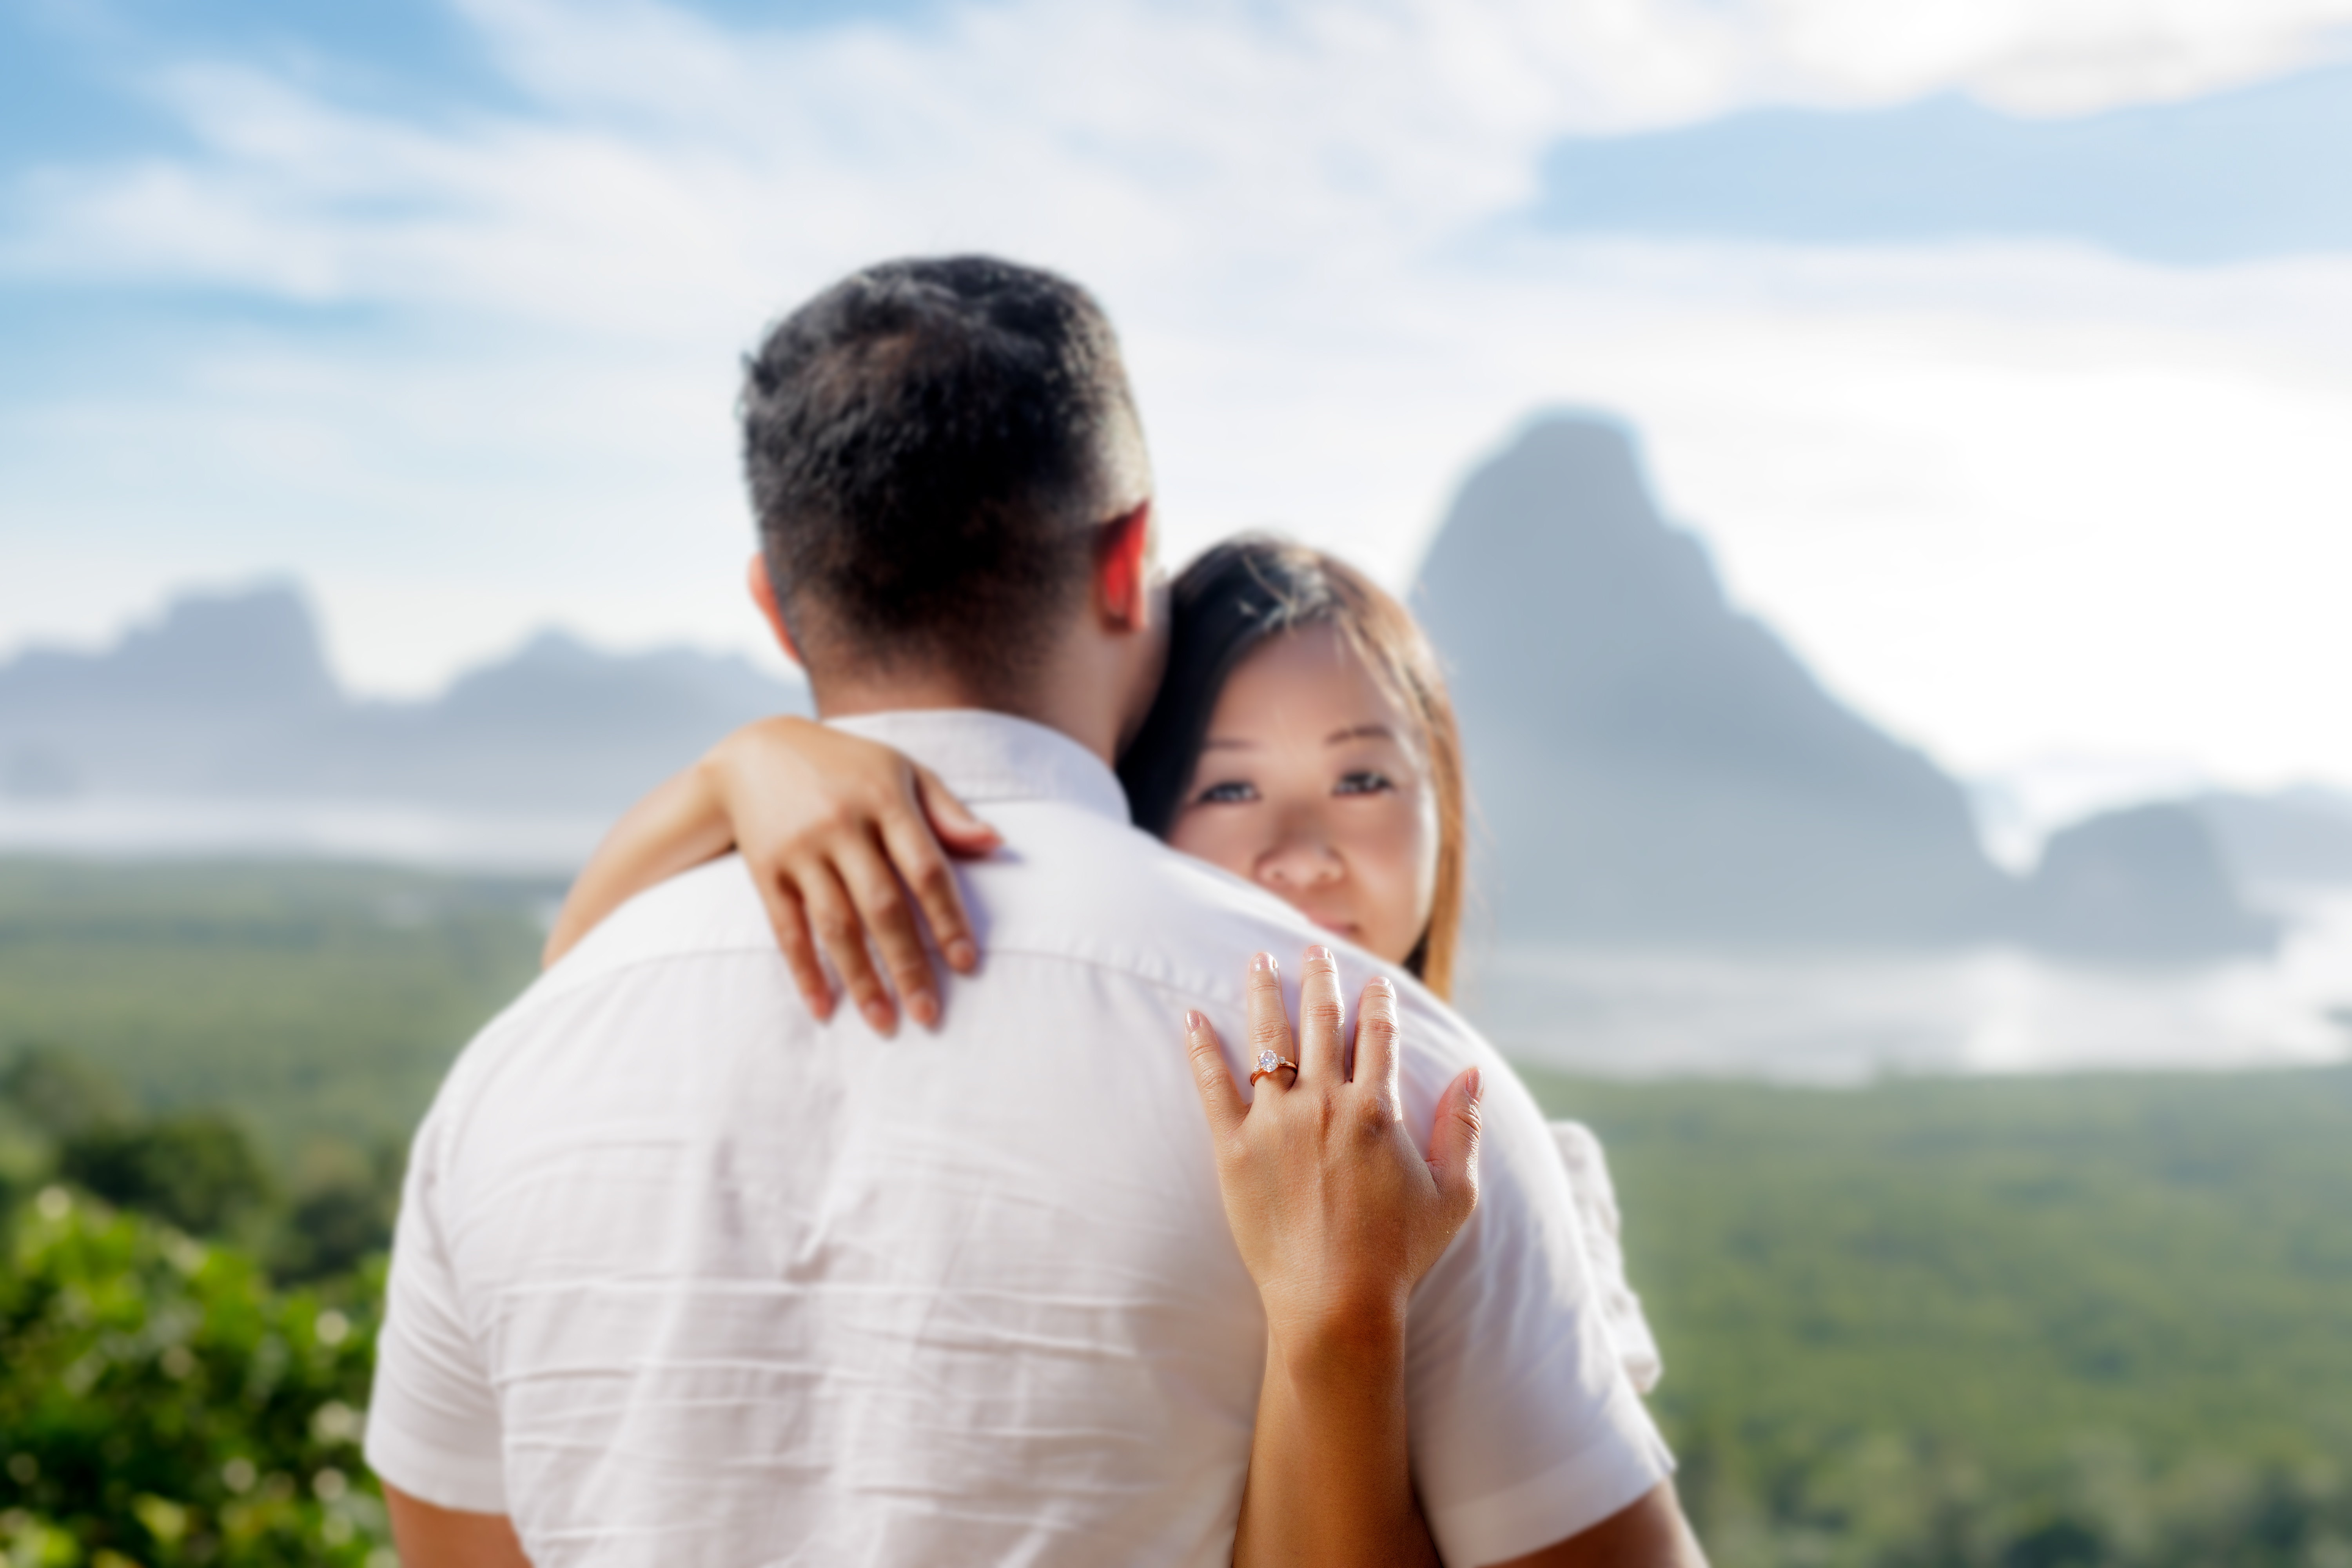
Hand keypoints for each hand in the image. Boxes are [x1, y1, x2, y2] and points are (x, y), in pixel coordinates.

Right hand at [708, 716, 999, 1031]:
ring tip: (884, 1022)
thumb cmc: (848, 767)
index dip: (947, 917)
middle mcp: (842, 825)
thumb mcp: (902, 772)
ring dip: (861, 978)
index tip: (967, 963)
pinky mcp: (766, 869)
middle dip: (908, 964)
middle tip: (929, 1014)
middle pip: (882, 905)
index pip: (925, 867)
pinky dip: (804, 970)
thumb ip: (947, 812)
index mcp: (885, 800)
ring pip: (835, 925)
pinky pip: (787, 928)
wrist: (754, 753)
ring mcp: (801, 849)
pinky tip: (822, 1007)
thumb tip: (996, 843)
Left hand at [1183, 945, 1481, 1353]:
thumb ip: (1464, 1128)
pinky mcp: (1234, 1148)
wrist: (1335, 1303)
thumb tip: (1473, 1071)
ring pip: (1267, 1038)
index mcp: (1377, 1109)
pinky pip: (1212, 1086)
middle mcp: (1325, 1103)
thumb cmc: (1398, 1255)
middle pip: (1320, 1020)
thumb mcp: (1453, 1195)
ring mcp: (1276, 1123)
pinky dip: (1200, 1047)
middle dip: (1319, 977)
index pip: (1378, 1034)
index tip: (1374, 980)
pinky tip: (1191, 1016)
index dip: (1377, 1001)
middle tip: (1312, 947)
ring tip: (1257, 961)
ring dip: (1263, 993)